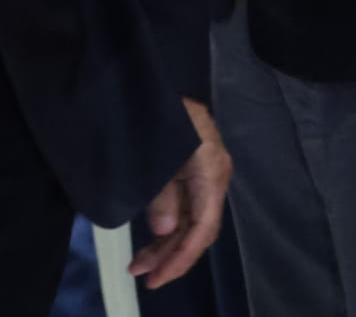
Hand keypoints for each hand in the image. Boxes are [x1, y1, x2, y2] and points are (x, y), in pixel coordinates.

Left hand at [128, 99, 230, 289]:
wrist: (156, 78)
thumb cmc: (158, 110)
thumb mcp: (154, 152)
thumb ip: (161, 193)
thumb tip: (166, 229)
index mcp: (210, 169)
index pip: (202, 226)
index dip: (180, 256)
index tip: (156, 277)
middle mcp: (216, 174)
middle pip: (199, 228)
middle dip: (171, 255)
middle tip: (141, 274)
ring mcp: (208, 172)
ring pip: (193, 221)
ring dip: (168, 244)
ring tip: (139, 263)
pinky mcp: (197, 170)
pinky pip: (189, 208)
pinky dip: (170, 227)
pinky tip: (153, 240)